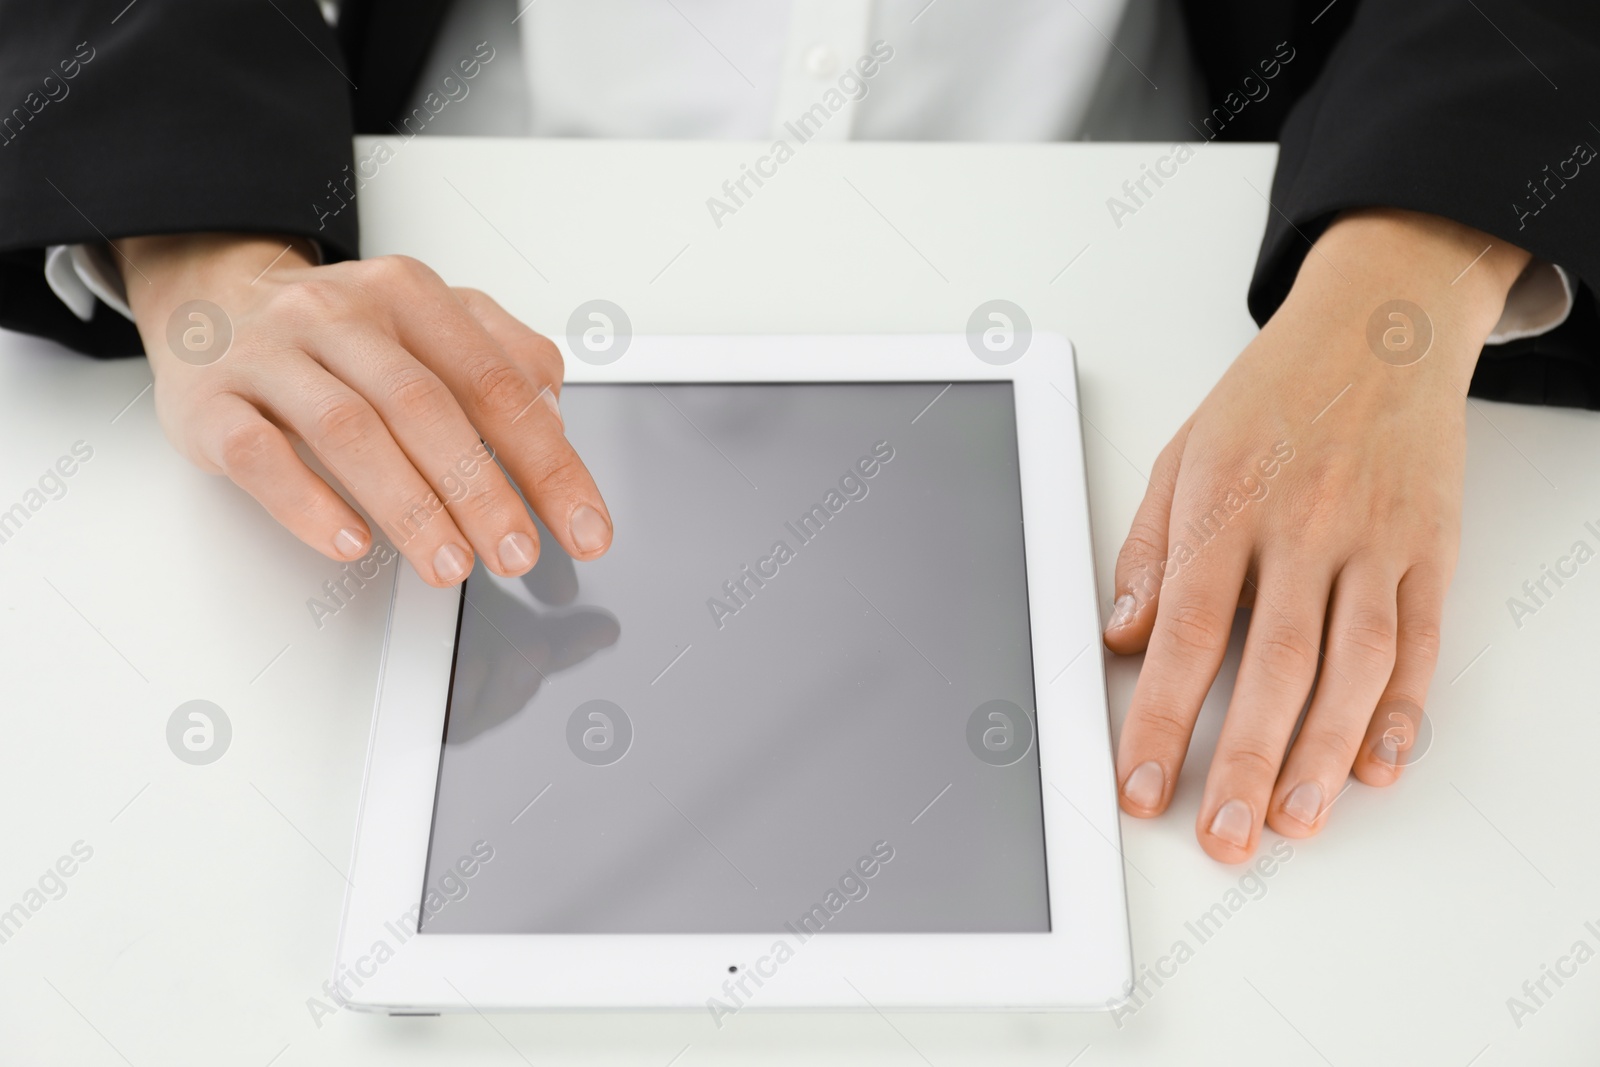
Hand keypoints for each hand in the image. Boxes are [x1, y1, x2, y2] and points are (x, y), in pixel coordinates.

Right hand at [113, 233, 611, 585]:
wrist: (209, 292)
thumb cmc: (339, 331)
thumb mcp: (429, 321)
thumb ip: (502, 360)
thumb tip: (555, 420)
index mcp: (412, 297)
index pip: (497, 386)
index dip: (549, 464)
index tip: (583, 526)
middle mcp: (343, 316)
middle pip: (427, 408)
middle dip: (483, 491)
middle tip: (516, 553)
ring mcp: (272, 355)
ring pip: (350, 431)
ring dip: (410, 507)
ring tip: (450, 563)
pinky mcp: (211, 401)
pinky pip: (259, 454)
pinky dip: (309, 504)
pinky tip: (351, 543)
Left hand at [1103, 208, 1529, 861]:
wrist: (1379, 327)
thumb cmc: (1272, 394)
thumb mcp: (1182, 455)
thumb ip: (1149, 551)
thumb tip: (1121, 638)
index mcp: (1227, 504)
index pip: (1188, 632)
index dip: (1159, 719)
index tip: (1138, 784)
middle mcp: (1304, 527)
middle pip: (1275, 665)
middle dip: (1243, 759)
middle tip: (1221, 836)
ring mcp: (1374, 542)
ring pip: (1355, 665)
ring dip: (1323, 754)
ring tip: (1292, 821)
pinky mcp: (1428, 551)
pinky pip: (1420, 643)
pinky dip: (1403, 710)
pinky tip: (1378, 764)